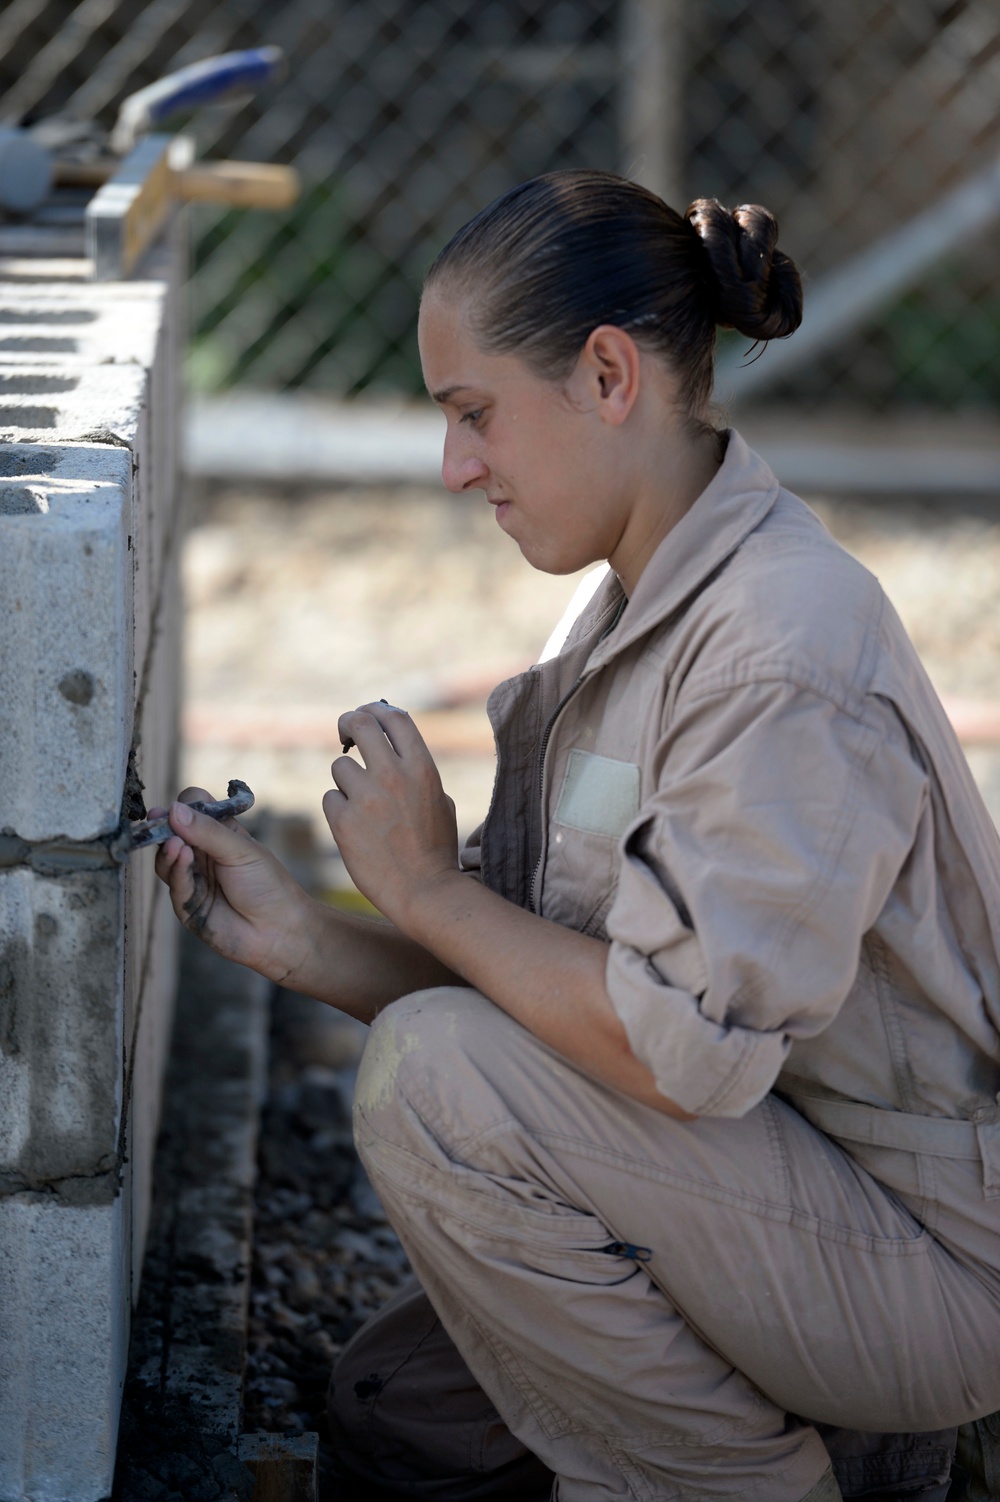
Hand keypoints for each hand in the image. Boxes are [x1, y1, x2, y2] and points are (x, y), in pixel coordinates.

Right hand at [152, 786, 312, 983]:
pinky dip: (176, 869)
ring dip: (167, 849)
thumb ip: (208, 831)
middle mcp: (202, 854)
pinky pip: (174, 883)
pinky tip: (181, 857)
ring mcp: (194, 878)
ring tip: (175, 842)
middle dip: (164, 827)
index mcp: (220, 834)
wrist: (279, 930)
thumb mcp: (242, 850)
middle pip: (172, 833)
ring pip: (166, 859)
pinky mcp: (186, 904)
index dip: (184, 806)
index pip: (193, 809)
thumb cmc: (268, 885)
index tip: (179, 807)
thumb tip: (174, 809)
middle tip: (158, 819)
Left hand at [323, 703, 460, 930]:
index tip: (367, 716)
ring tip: (364, 809)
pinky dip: (339, 810)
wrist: (423, 891)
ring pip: (340, 767)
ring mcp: (366, 797)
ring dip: (347, 782)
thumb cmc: (434, 847)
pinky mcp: (343, 820)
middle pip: (359, 723)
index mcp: (422, 768)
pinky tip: (357, 829)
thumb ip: (414, 770)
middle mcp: (393, 775)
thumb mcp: (438, 799)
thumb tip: (389, 743)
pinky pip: (330, 798)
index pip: (394, 717)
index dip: (376, 709)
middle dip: (348, 725)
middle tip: (345, 737)